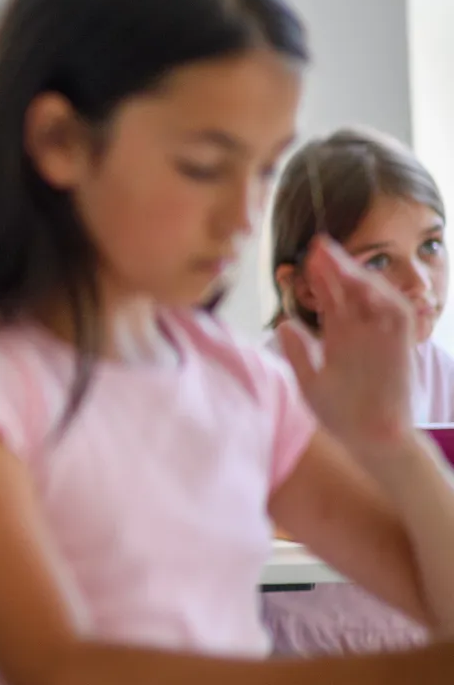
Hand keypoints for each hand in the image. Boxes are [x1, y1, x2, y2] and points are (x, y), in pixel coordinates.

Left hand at [278, 236, 415, 456]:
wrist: (373, 440)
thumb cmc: (341, 415)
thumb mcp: (310, 380)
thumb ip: (298, 352)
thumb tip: (283, 323)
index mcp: (339, 338)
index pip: (328, 300)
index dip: (316, 280)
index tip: (298, 262)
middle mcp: (361, 332)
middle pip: (349, 291)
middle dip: (334, 267)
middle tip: (317, 245)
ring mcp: (381, 337)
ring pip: (373, 297)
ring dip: (358, 276)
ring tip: (337, 258)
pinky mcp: (401, 346)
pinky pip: (397, 315)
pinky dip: (384, 297)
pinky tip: (365, 283)